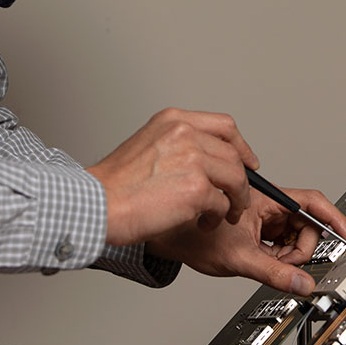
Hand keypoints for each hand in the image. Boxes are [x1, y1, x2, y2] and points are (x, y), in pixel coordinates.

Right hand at [86, 108, 259, 247]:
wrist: (96, 204)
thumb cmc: (115, 185)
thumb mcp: (147, 146)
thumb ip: (179, 146)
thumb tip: (210, 162)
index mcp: (173, 121)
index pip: (224, 126)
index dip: (242, 146)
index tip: (248, 162)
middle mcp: (185, 134)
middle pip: (233, 155)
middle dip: (240, 181)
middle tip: (236, 200)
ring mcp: (192, 159)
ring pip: (235, 179)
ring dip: (235, 201)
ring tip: (224, 215)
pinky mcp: (195, 188)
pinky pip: (223, 204)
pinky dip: (218, 218)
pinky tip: (205, 224)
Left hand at [146, 185, 345, 295]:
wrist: (168, 235)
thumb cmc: (191, 234)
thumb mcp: (240, 259)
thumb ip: (275, 273)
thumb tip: (302, 284)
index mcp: (266, 199)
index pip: (312, 204)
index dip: (335, 219)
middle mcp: (267, 204)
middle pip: (306, 224)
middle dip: (301, 246)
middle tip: (284, 260)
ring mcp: (262, 216)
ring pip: (293, 235)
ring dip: (287, 253)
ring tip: (264, 258)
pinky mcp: (257, 228)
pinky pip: (280, 241)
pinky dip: (277, 254)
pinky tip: (260, 258)